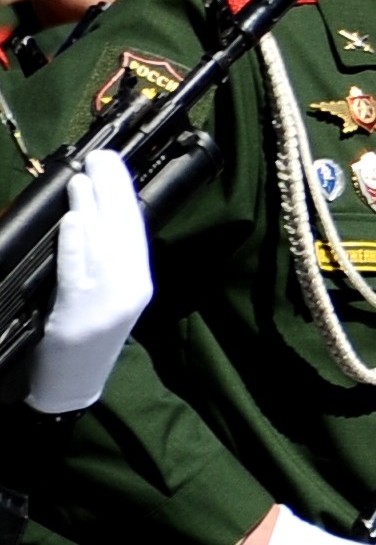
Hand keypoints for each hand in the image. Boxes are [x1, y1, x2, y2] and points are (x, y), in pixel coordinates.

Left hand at [30, 155, 151, 414]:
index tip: (114, 165)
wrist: (71, 386)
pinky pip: (78, 273)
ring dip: (93, 209)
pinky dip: (76, 245)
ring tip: (84, 179)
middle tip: (103, 158)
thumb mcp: (96, 296)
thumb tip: (85, 216)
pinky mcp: (82, 316)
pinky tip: (73, 222)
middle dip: (114, 192)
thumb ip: (94, 260)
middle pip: (124, 233)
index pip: (133, 232)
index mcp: (135, 282)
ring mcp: (109, 303)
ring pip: (103, 248)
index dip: (124, 196)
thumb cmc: (77, 339)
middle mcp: (130, 289)